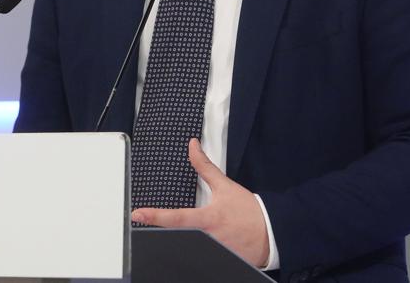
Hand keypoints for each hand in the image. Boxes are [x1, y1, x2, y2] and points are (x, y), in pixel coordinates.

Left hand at [131, 138, 269, 267]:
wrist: (272, 233)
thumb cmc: (249, 211)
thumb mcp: (226, 186)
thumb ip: (205, 167)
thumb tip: (192, 146)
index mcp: (207, 219)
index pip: (176, 218)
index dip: (154, 216)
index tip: (137, 215)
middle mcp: (209, 238)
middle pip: (178, 237)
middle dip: (169, 233)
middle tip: (173, 227)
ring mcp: (215, 252)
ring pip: (190, 249)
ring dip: (187, 242)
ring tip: (201, 236)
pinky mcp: (221, 262)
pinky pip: (203, 258)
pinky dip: (199, 253)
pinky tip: (209, 245)